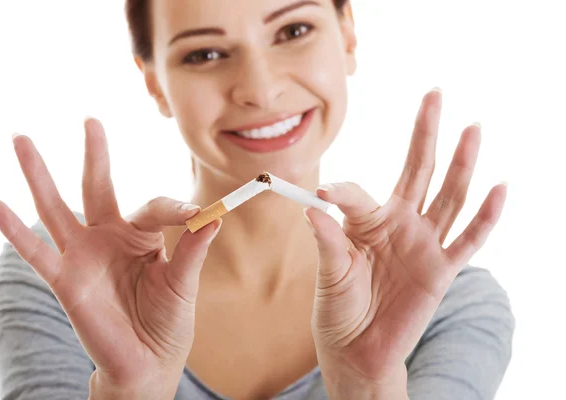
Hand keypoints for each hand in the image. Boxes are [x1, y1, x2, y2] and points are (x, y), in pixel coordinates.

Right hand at [0, 118, 221, 397]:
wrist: (147, 363)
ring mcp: (84, 256)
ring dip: (39, 176)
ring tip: (21, 141)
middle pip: (99, 188)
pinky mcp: (65, 280)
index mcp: (143, 236)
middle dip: (94, 155)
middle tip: (91, 120)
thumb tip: (213, 216)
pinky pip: (36, 252)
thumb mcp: (183, 284)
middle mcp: (110, 238)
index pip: (155, 207)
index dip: (176, 209)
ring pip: (57, 209)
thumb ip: (192, 251)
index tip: (198, 214)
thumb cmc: (168, 322)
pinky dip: (14, 230)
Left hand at [305, 89, 506, 393]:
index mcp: (366, 221)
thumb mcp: (329, 272)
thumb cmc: (338, 307)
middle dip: (425, 133)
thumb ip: (326, 239)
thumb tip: (315, 204)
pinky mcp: (442, 270)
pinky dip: (486, 216)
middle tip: (434, 93)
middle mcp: (399, 224)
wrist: (356, 349)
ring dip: (462, 162)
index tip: (327, 192)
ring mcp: (424, 244)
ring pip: (448, 195)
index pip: (359, 193)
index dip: (343, 191)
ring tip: (472, 128)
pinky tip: (500, 187)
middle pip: (418, 170)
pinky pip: (469, 240)